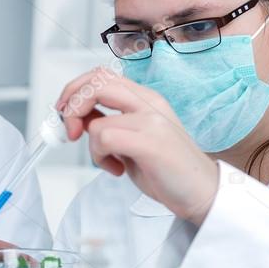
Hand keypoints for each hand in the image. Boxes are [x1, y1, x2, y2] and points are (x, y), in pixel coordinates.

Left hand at [57, 67, 219, 224]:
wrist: (203, 192)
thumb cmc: (168, 169)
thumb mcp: (132, 139)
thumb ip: (109, 124)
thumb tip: (77, 119)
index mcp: (145, 99)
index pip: (101, 76)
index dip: (75, 90)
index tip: (65, 114)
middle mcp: (149, 103)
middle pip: (96, 82)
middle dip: (71, 105)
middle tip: (70, 131)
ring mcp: (152, 121)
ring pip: (97, 120)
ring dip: (91, 146)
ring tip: (109, 161)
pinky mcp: (150, 143)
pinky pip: (105, 139)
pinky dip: (101, 157)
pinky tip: (117, 169)